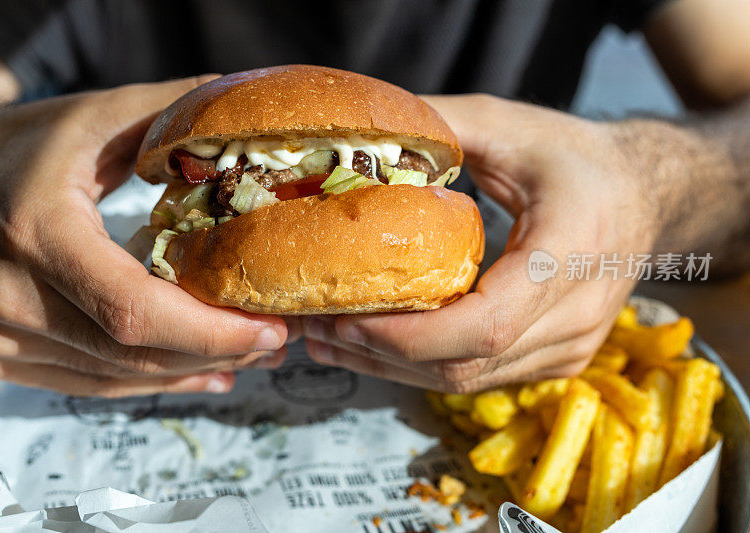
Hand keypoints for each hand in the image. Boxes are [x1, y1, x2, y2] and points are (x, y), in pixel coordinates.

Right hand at [0, 76, 295, 396]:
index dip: (211, 331)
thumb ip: (172, 112)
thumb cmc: (24, 144)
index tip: (272, 328)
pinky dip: (152, 382)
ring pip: (117, 377)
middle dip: (217, 353)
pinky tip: (202, 374)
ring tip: (253, 358)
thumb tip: (247, 112)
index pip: (135, 310)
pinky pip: (91, 384)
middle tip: (276, 343)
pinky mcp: (1, 354)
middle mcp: (9, 294)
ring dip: (192, 372)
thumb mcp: (96, 116)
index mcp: (38, 231)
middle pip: (133, 353)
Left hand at [304, 94, 659, 391]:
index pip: (483, 324)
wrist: (646, 195)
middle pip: (465, 364)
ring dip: (393, 369)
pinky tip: (379, 345)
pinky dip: (424, 366)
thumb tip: (366, 135)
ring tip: (331, 342)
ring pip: (467, 380)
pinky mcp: (558, 358)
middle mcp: (575, 315)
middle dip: (381, 356)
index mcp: (567, 255)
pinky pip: (480, 375)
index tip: (345, 320)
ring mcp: (570, 346)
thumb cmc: (580, 160)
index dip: (407, 336)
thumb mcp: (513, 126)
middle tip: (316, 331)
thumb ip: (443, 125)